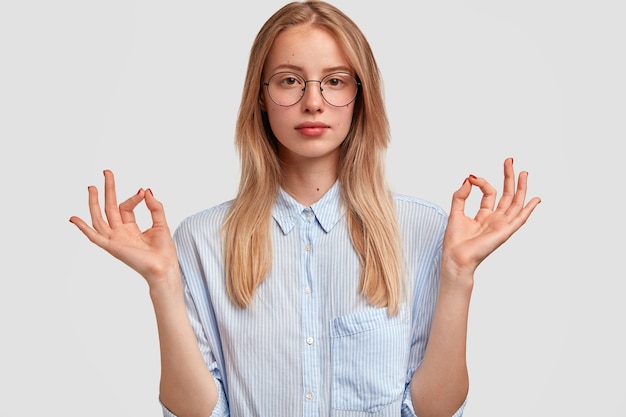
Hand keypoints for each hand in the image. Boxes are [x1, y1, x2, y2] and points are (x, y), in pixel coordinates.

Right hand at [69, 170, 179, 286]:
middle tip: (106, 172)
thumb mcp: (161, 223)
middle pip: (109, 208)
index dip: (133, 198)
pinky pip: (94, 236)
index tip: (143, 192)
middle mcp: (120, 233)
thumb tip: (146, 190)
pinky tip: (73, 218)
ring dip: (94, 203)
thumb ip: (154, 207)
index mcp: (130, 228)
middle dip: (108, 190)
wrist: (164, 267)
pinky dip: (83, 228)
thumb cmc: (164, 251)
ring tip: (92, 186)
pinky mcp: (111, 247)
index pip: (126, 207)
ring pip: (99, 218)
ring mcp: (114, 239)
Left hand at [441, 158, 540, 277]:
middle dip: (509, 177)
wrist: (456, 258)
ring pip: (515, 203)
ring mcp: (501, 225)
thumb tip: (468, 179)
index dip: (481, 182)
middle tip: (510, 160)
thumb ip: (461, 196)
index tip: (472, 178)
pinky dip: (528, 209)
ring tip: (523, 172)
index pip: (489, 193)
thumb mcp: (455, 212)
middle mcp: (495, 219)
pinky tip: (535, 199)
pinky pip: (519, 219)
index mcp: (484, 216)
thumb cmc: (454, 242)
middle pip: (507, 195)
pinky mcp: (504, 232)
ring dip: (521, 188)